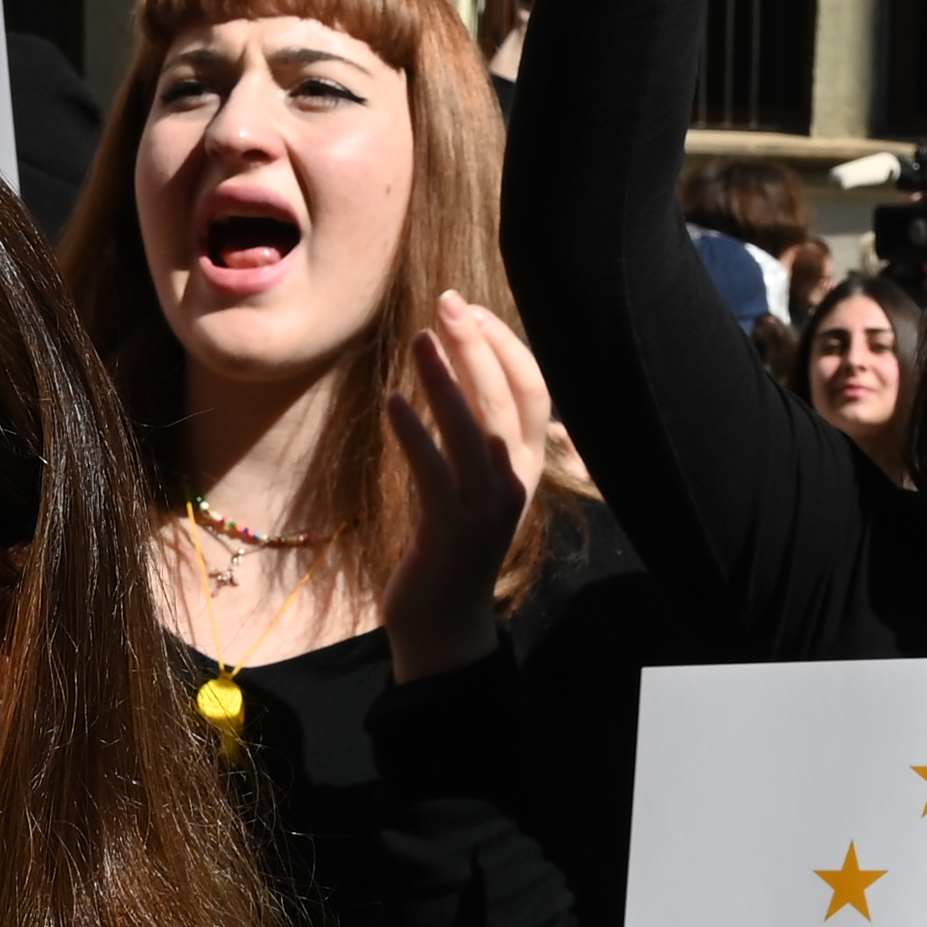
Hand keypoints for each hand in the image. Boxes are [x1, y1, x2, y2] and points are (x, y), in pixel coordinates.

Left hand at [380, 292, 556, 679]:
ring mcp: (487, 509)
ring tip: (418, 338)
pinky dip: (415, 434)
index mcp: (529, 466)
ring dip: (445, 380)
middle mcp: (517, 482)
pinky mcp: (450, 531)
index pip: (535, 391)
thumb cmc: (456, 546)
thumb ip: (482, 436)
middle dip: (477, 347)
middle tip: (446, 303)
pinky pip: (433, 474)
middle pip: (506, 400)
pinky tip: (392, 403)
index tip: (472, 311)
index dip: (507, 346)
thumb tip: (470, 373)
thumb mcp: (480, 486)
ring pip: (474, 431)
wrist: (446, 624)